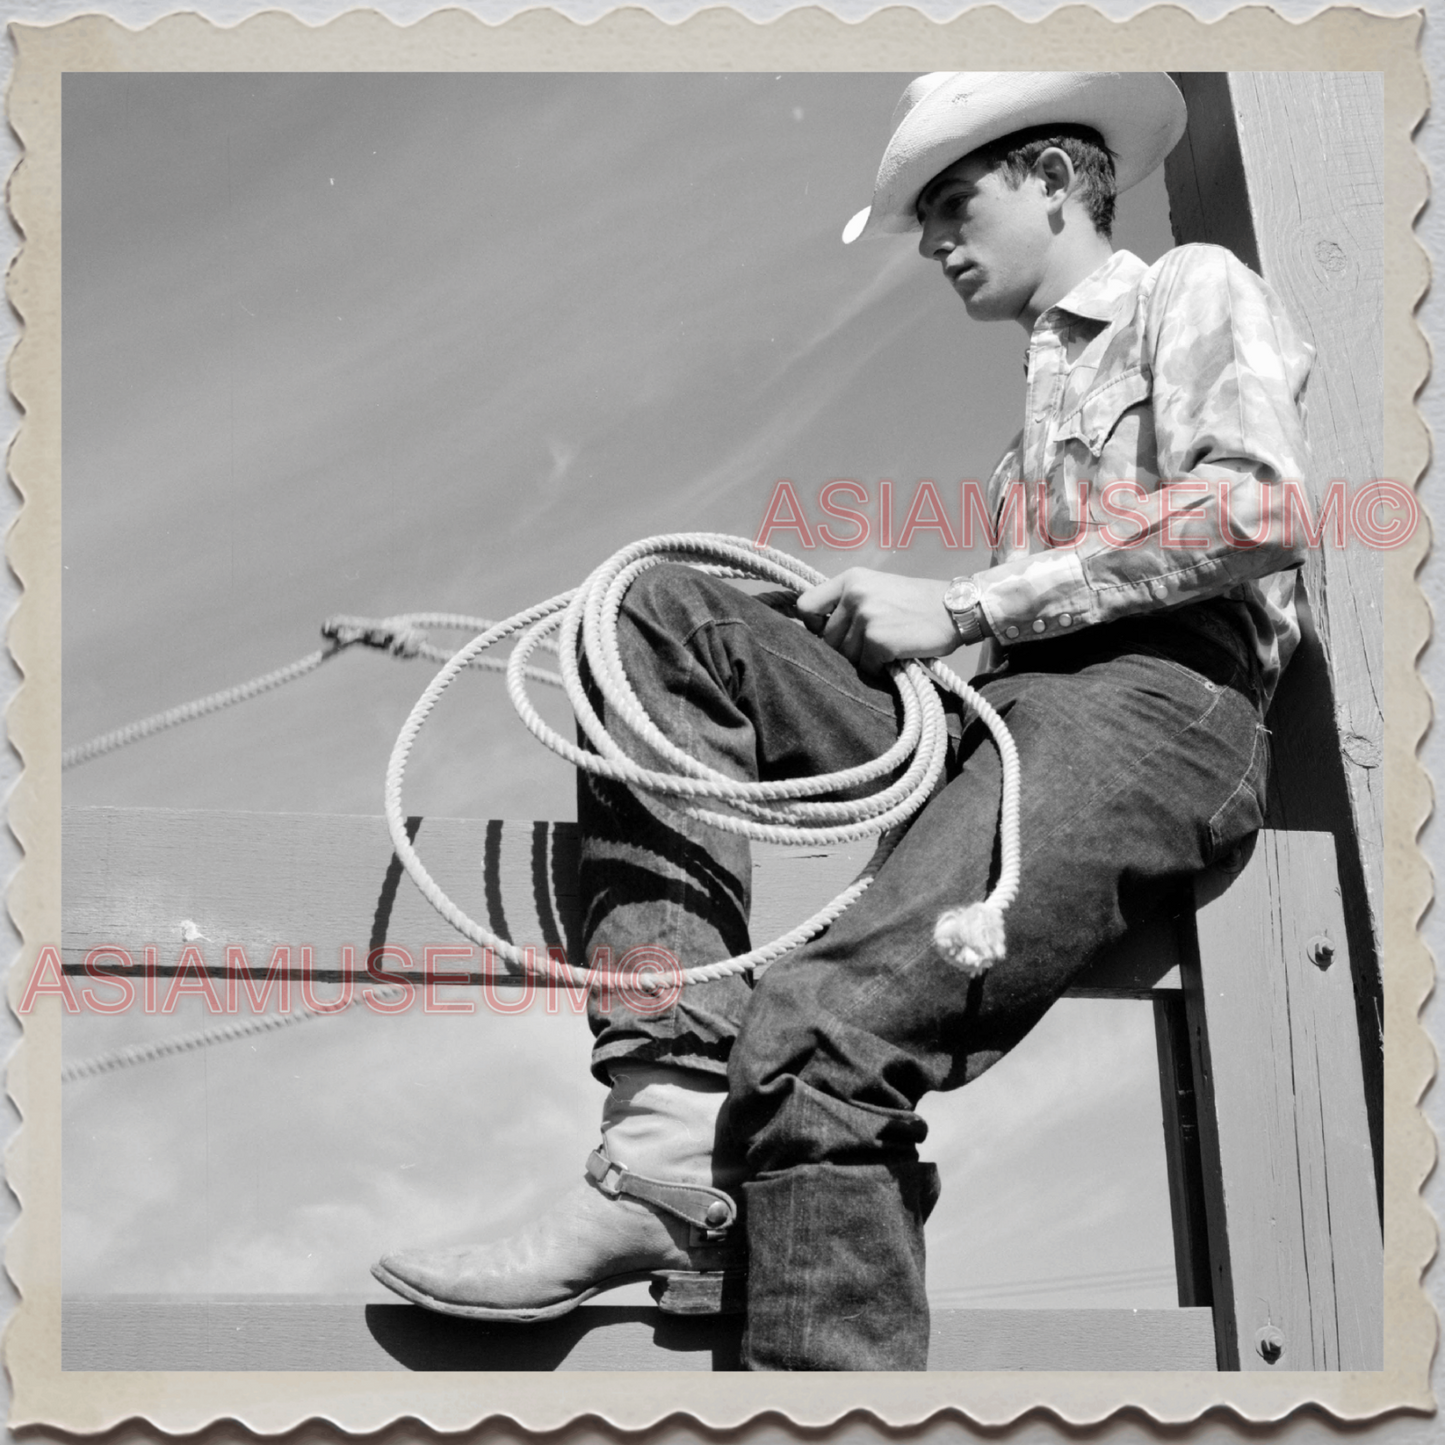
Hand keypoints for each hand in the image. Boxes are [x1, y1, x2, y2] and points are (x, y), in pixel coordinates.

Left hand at [794, 568, 961, 672]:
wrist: (957, 608)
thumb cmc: (918, 602)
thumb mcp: (877, 587)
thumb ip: (848, 603)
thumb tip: (818, 631)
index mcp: (850, 580)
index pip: (805, 607)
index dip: (813, 625)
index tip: (828, 632)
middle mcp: (854, 595)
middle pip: (826, 639)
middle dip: (845, 648)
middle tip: (872, 644)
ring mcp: (866, 618)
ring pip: (845, 656)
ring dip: (865, 659)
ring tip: (888, 647)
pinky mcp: (879, 641)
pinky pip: (866, 667)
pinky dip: (880, 668)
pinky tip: (896, 656)